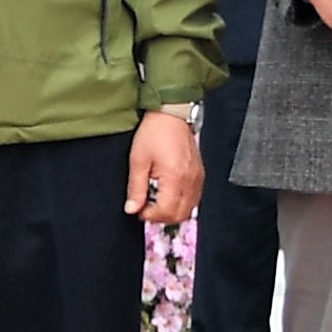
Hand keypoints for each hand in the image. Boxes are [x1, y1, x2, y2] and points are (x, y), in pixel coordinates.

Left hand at [128, 109, 201, 226]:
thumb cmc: (154, 132)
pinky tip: (168, 194)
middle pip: (180, 215)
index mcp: (175, 177)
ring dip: (172, 211)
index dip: (151, 216)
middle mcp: (191, 180)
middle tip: (147, 209)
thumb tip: (132, 209)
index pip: (167, 211)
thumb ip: (136, 188)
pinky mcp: (200, 174)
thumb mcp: (138, 160)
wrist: (171, 114)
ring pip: (189, 209)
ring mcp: (198, 178)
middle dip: (162, 217)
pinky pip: (194, 198)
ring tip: (156, 201)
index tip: (139, 210)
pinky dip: (181, 203)